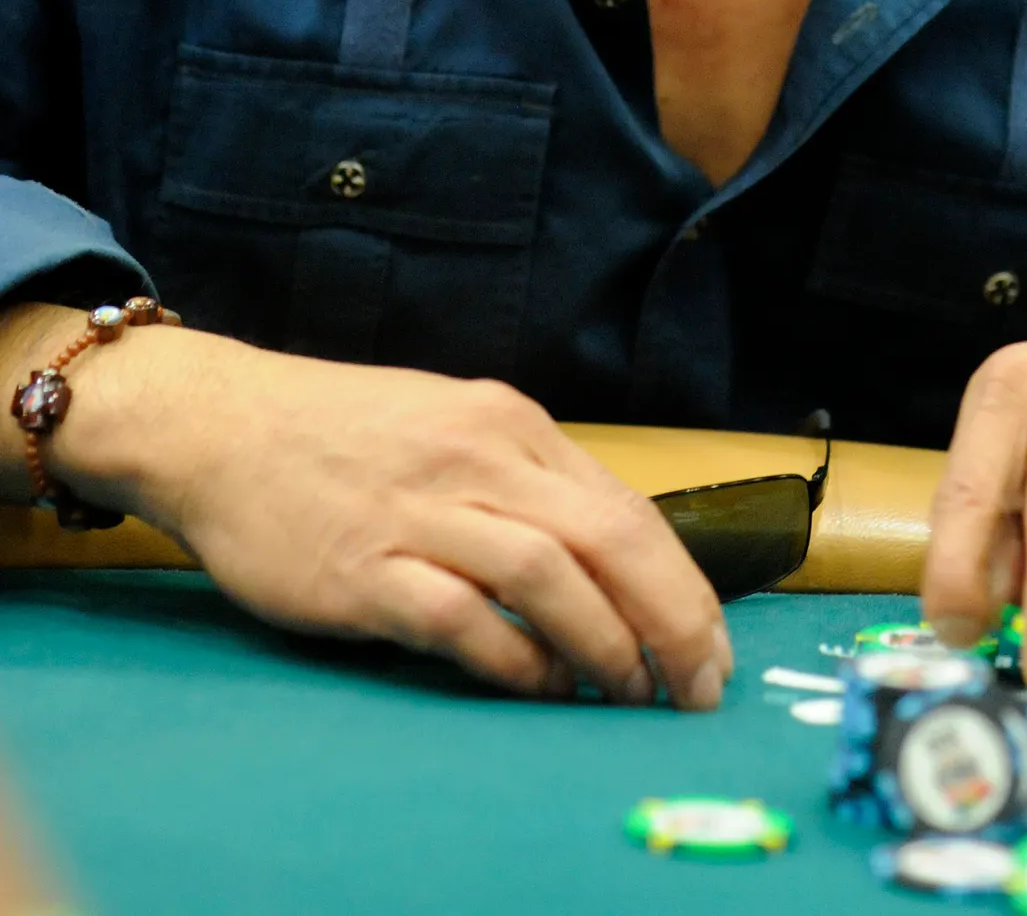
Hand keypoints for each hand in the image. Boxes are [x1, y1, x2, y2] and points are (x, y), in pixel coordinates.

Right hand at [7, 309, 730, 707]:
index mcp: (511, 424)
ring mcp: (421, 510)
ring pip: (548, 575)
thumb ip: (525, 483)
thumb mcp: (454, 428)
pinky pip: (460, 618)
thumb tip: (607, 558)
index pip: (627, 508)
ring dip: (603, 643)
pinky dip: (512, 659)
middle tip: (698, 688)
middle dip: (670, 621)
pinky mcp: (364, 567)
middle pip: (609, 539)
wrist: (222, 424)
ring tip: (626, 695)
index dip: (683, 586)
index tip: (711, 647)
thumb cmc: (343, 437)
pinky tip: (537, 688)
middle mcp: (480, 458)